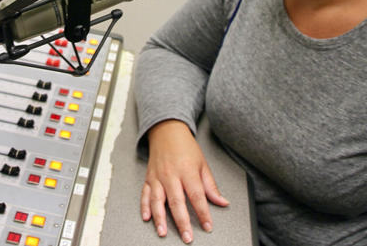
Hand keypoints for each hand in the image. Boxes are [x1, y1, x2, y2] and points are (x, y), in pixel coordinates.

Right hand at [141, 119, 228, 243]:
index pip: (197, 195)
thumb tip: (222, 202)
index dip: (203, 212)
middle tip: (187, 236)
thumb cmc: (185, 147)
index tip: (207, 225)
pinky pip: (145, 194)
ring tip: (163, 232)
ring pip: (157, 200)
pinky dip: (144, 207)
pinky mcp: (148, 178)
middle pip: (176, 201)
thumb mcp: (202, 164)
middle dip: (182, 222)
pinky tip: (147, 218)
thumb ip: (211, 186)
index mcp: (187, 170)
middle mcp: (171, 174)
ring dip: (160, 218)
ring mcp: (158, 177)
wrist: (167, 131)